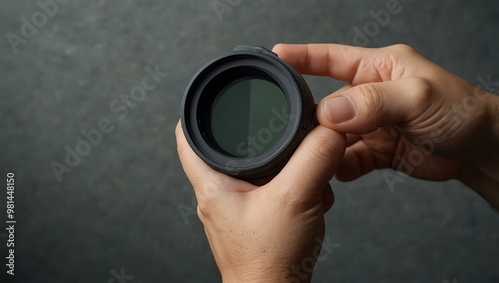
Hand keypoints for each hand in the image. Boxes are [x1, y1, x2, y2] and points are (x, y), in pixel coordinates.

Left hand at [176, 122, 344, 281]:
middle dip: (253, 131)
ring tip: (300, 160)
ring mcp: (237, 207)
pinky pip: (270, 187)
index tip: (220, 91)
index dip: (199, 107)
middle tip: (274, 118)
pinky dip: (290, 181)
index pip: (186, 133)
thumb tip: (332, 128)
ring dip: (279, 159)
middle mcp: (219, 194)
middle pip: (225, 146)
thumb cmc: (270, 259)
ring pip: (252, 167)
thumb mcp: (296, 197)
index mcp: (212, 184)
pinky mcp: (256, 218)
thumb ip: (315, 157)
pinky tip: (310, 189)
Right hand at [273, 43, 498, 208]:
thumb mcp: (419, 97)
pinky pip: (347, 159)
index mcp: (377, 68)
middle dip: (312, 119)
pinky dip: (339, 168)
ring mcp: (369, 124)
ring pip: (333, 136)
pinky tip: (336, 173)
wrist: (480, 151)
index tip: (276, 58)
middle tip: (298, 133)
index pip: (331, 58)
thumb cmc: (460, 110)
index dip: (303, 57)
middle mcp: (369, 95)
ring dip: (324, 148)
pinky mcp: (374, 150)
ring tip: (314, 159)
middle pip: (327, 104)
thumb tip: (330, 111)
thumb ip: (374, 101)